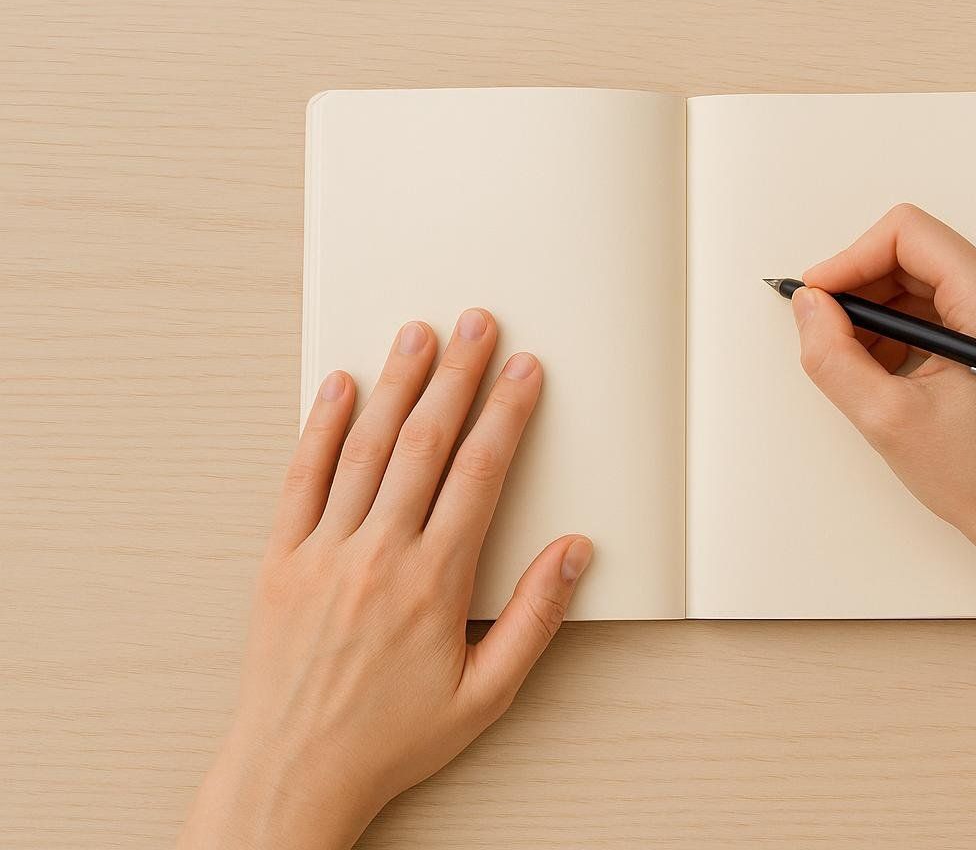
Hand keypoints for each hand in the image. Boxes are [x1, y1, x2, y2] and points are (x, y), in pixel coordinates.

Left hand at [179, 309, 592, 849]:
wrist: (295, 771)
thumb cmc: (391, 737)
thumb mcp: (487, 694)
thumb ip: (535, 618)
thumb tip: (573, 554)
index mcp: (435, 581)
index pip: (480, 473)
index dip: (507, 412)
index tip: (524, 371)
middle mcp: (379, 554)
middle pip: (426, 442)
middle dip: (459, 375)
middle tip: (477, 325)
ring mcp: (325, 552)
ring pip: (366, 447)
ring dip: (397, 384)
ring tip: (418, 335)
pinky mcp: (281, 560)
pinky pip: (301, 478)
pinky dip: (320, 426)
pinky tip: (337, 387)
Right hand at [792, 204, 975, 580]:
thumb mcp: (887, 417)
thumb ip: (833, 355)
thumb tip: (809, 307)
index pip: (907, 234)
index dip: (850, 260)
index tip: (818, 298)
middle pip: (916, 252)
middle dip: (862, 288)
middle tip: (827, 333)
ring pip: (926, 279)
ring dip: (881, 311)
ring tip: (857, 362)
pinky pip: (945, 305)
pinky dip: (906, 327)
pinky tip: (886, 369)